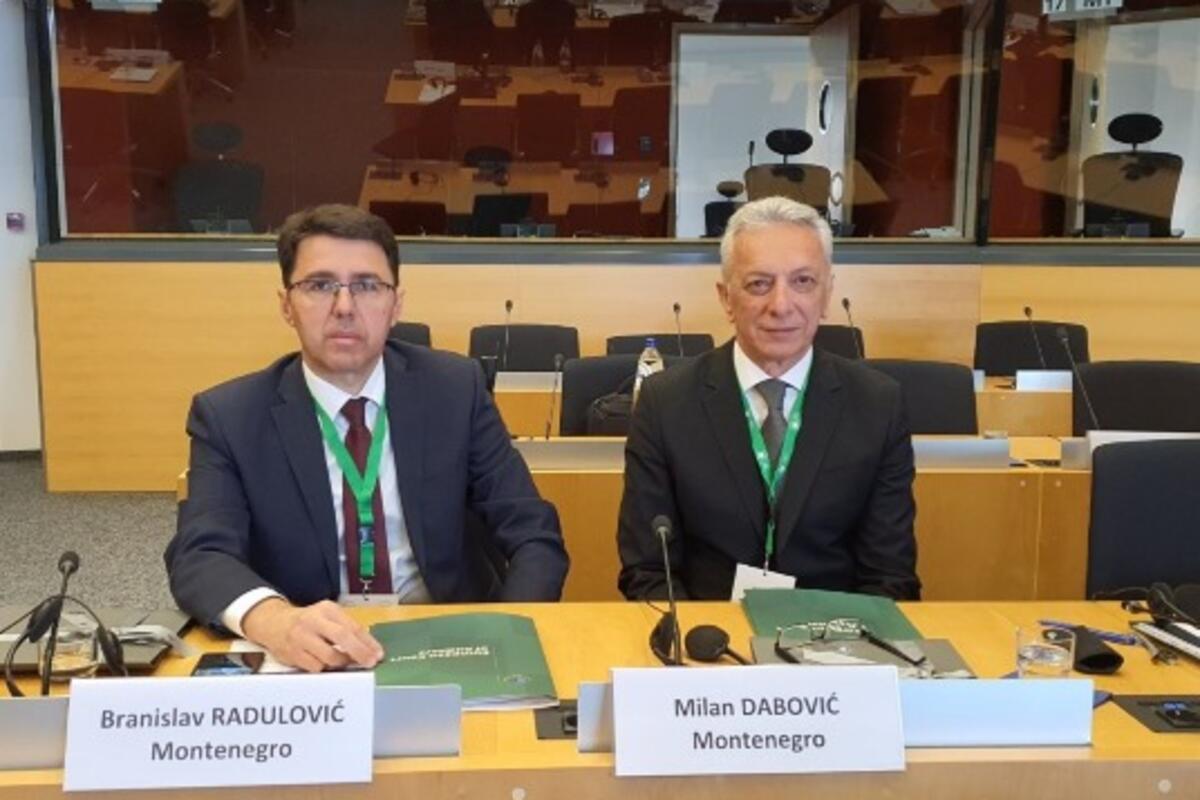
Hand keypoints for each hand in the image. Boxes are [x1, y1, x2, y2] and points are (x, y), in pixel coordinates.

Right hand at [242, 598, 383, 672]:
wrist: (273, 623)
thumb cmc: (308, 621)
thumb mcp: (326, 616)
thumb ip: (345, 628)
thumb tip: (368, 647)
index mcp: (326, 609)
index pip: (351, 626)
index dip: (367, 642)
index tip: (378, 653)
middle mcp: (314, 621)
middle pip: (342, 637)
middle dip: (359, 652)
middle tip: (370, 663)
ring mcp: (302, 638)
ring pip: (329, 656)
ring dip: (342, 663)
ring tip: (347, 663)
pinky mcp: (293, 654)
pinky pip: (315, 667)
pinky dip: (325, 668)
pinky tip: (327, 665)